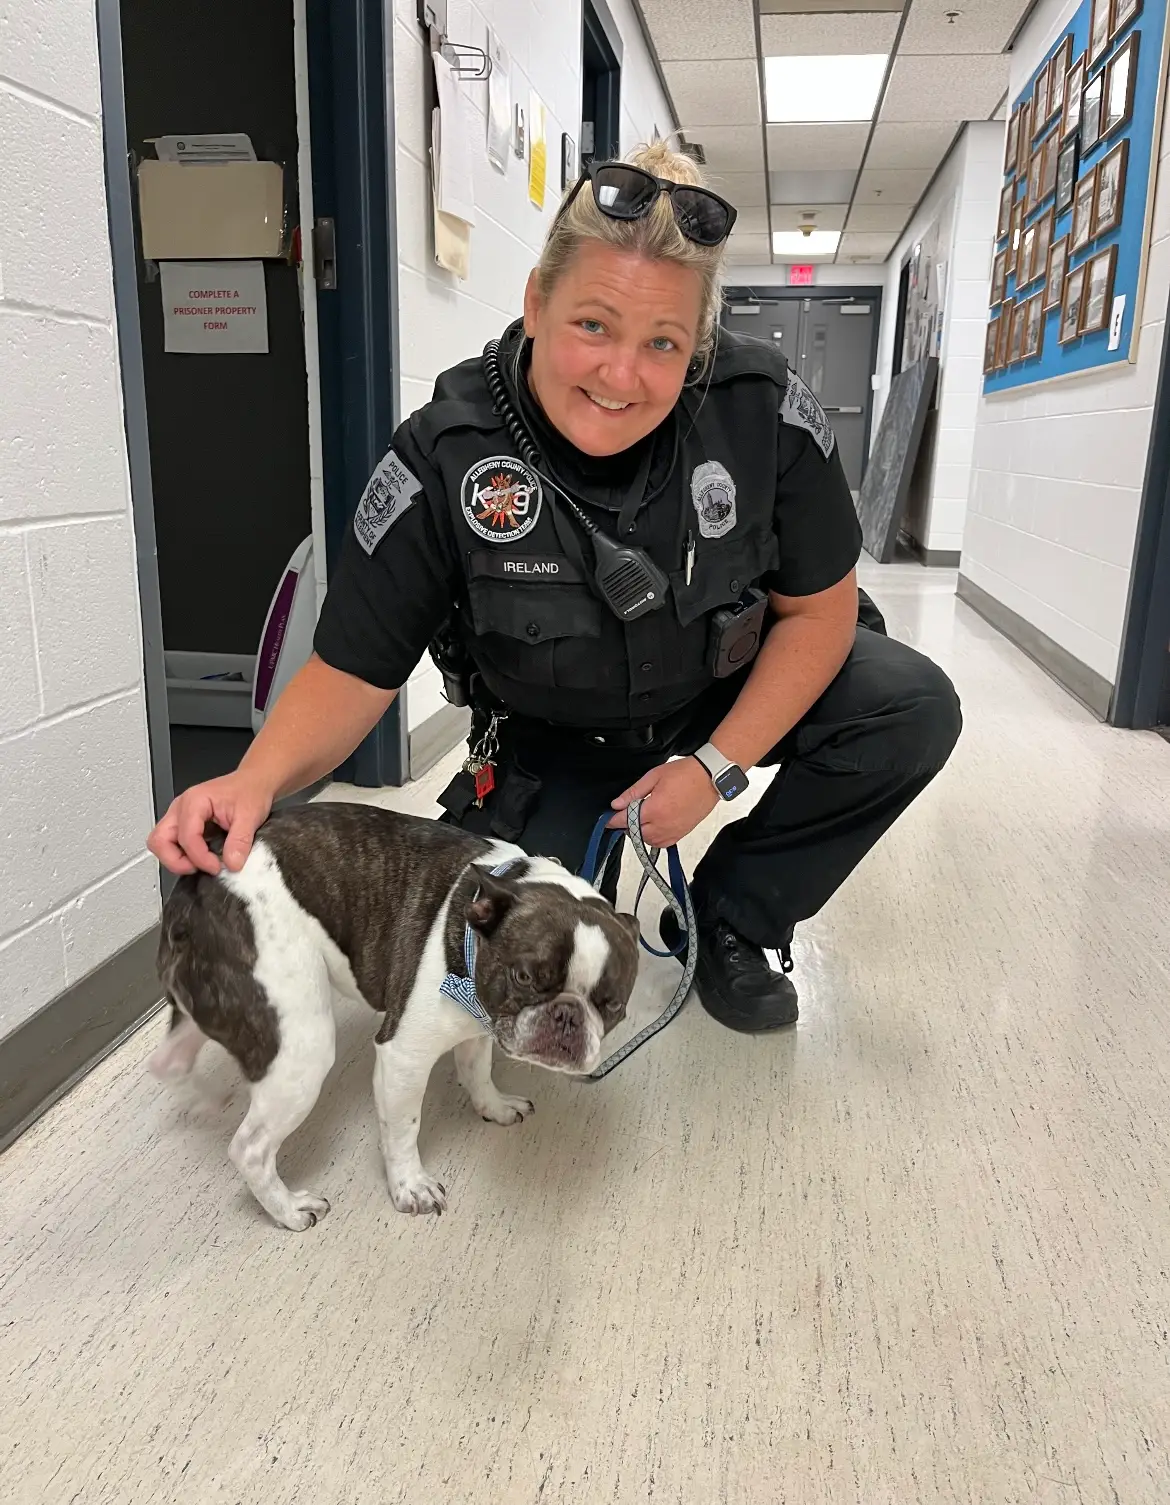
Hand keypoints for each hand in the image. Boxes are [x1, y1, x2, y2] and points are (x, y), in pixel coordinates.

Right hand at [147, 770, 274, 876]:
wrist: (254, 782)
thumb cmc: (249, 790)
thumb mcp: (250, 816)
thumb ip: (240, 841)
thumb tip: (232, 863)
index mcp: (194, 801)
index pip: (186, 837)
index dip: (199, 858)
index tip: (216, 867)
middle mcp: (181, 807)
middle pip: (159, 840)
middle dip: (176, 861)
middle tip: (198, 869)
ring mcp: (180, 815)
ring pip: (161, 842)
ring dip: (176, 859)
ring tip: (200, 864)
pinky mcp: (184, 823)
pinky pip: (172, 843)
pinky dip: (182, 855)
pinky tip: (201, 857)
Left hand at [608, 757, 718, 847]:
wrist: (710, 777)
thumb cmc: (685, 774)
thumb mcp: (654, 776)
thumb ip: (633, 792)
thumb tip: (617, 804)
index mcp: (654, 809)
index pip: (626, 820)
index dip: (613, 820)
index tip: (607, 819)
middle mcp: (663, 824)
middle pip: (635, 833)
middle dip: (627, 826)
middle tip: (624, 816)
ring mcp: (673, 831)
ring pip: (648, 841)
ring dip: (640, 833)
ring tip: (640, 819)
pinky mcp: (682, 833)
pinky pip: (662, 844)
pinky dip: (653, 838)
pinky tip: (653, 827)